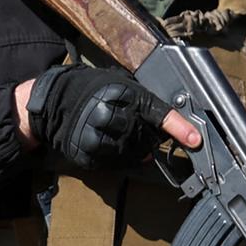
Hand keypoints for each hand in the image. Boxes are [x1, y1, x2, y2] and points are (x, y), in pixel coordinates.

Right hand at [16, 64, 200, 168]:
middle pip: (147, 136)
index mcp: (119, 93)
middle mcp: (107, 115)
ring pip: (133, 152)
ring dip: (137, 149)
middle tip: (146, 131)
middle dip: (152, 137)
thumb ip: (142, 101)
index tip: (194, 139)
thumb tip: (169, 123)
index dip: (178, 127)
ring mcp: (96, 137)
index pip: (156, 111)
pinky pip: (115, 162)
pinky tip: (113, 145)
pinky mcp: (87, 153)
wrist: (51, 103)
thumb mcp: (117, 82)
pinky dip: (121, 157)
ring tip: (125, 135)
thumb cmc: (89, 89)